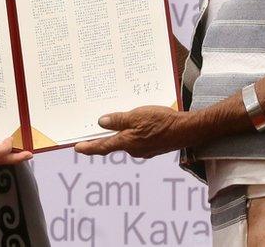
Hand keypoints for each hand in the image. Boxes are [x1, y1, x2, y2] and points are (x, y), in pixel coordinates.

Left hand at [74, 105, 193, 158]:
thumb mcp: (137, 115)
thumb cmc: (163, 121)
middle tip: (93, 130)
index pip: (102, 146)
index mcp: (127, 142)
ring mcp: (144, 149)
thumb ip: (119, 120)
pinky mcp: (153, 146)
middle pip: (114, 143)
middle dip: (105, 136)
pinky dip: (134, 132)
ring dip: (122, 132)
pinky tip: (138, 123)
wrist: (187, 130)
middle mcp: (134, 149)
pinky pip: (138, 139)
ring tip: (118, 120)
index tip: (76, 148)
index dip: (89, 147)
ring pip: (128, 140)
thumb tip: (101, 122)